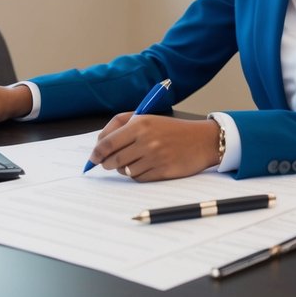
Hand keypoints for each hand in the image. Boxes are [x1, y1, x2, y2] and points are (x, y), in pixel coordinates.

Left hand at [88, 114, 219, 181]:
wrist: (202, 140)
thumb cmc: (172, 129)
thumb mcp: (148, 118)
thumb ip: (121, 125)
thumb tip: (99, 142)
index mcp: (140, 124)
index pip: (107, 142)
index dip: (96, 153)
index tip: (93, 158)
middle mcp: (147, 140)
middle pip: (113, 159)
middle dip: (107, 163)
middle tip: (108, 163)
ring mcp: (155, 157)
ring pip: (125, 170)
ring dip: (124, 169)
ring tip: (132, 162)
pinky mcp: (163, 171)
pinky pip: (139, 178)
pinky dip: (137, 175)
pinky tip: (145, 167)